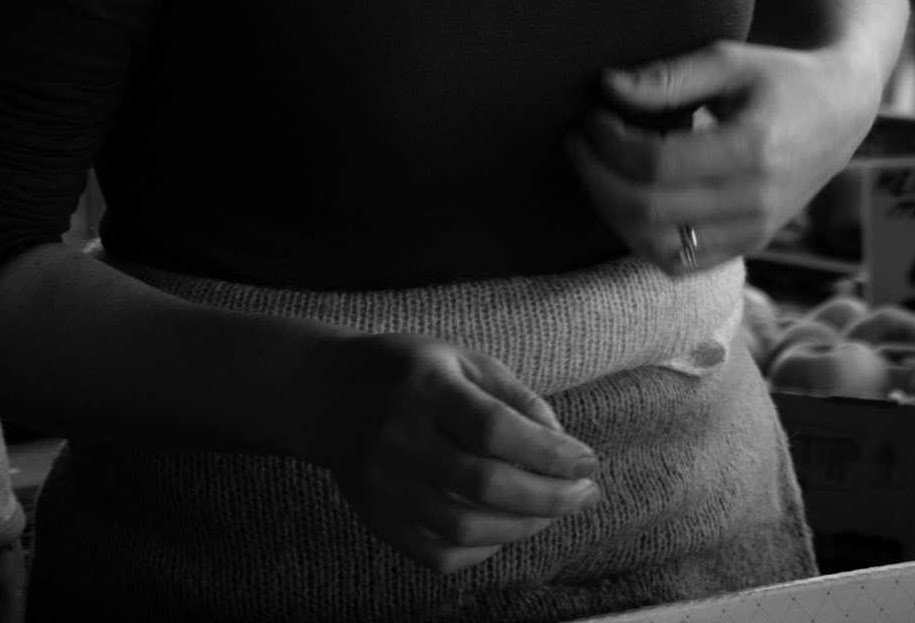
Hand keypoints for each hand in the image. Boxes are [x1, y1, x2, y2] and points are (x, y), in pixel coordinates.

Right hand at [307, 333, 600, 573]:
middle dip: (548, 497)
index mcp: (426, 386)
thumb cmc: (410, 371)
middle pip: (484, 485)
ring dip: (522, 528)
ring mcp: (384, 483)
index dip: (548, 452)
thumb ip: (515, 398)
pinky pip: (436, 554)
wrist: (326, 393)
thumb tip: (562, 445)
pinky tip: (505, 530)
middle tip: (584, 493)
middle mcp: (400, 436)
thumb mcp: (462, 360)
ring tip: (552, 511)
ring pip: (463, 528)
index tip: (587, 461)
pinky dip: (482, 551)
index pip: (494, 429)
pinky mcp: (375, 518)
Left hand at [566, 39, 881, 273]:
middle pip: (648, 209)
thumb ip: (668, 76)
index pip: (656, 164)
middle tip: (578, 141)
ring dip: (610, 211)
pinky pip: (678, 261)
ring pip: (656, 247)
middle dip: (596, 176)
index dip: (609, 143)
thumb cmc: (780, 76)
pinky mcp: (747, 246)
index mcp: (753, 150)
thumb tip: (606, 86)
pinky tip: (624, 197)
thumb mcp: (729, 60)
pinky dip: (639, 236)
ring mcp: (753, 233)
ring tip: (593, 168)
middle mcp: (755, 203)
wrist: (839, 113)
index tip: (592, 114)